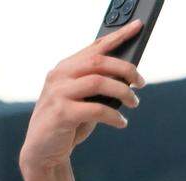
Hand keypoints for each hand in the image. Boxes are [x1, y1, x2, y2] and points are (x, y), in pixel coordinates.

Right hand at [19, 22, 146, 172]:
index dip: (118, 35)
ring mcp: (58, 93)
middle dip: (126, 69)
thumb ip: (98, 85)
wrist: (43, 149)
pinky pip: (96, 109)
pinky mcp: (62, 114)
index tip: (138, 27)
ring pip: (98, 82)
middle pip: (99, 62)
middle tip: (141, 83)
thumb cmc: (68, 122)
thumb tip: (129, 77)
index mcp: (66, 68)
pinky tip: (122, 123)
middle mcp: (59, 76)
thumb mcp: (83, 99)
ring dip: (123, 92)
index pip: (94, 47)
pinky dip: (114, 116)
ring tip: (134, 103)